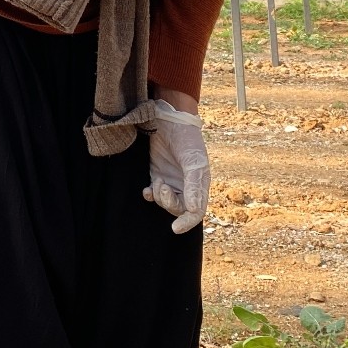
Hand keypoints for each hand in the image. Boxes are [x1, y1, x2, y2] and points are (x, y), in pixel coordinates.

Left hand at [143, 99, 209, 233]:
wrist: (169, 119)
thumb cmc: (186, 138)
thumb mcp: (193, 161)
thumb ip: (193, 186)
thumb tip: (194, 210)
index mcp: (200, 184)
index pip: (196, 211)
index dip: (188, 222)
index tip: (175, 228)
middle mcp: (187, 185)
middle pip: (179, 209)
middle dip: (169, 204)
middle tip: (162, 188)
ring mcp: (172, 180)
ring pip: (166, 202)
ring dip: (160, 198)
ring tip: (157, 182)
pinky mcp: (158, 174)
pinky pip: (155, 193)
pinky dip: (150, 195)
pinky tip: (147, 190)